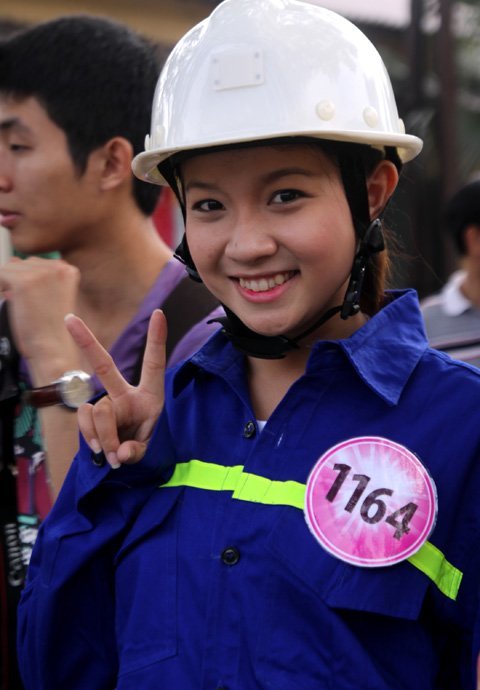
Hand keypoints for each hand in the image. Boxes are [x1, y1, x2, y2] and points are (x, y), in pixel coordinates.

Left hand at [0, 257, 79, 379]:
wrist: (55, 350)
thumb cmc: (53, 332)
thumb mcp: (50, 299)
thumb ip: (35, 279)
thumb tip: (13, 261)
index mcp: (68, 271)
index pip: (37, 265)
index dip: (27, 281)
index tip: (27, 297)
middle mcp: (58, 267)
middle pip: (23, 264)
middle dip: (17, 281)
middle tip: (22, 304)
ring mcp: (41, 273)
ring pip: (10, 268)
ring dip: (7, 285)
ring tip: (17, 305)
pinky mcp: (24, 282)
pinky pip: (1, 275)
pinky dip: (0, 288)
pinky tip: (8, 301)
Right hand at [65, 309, 166, 467]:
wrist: (126, 455)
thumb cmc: (143, 442)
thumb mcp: (148, 448)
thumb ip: (136, 451)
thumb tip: (118, 453)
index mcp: (149, 395)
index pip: (153, 363)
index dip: (156, 339)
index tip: (159, 313)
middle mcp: (125, 393)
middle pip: (103, 365)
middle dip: (86, 341)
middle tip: (69, 318)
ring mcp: (105, 403)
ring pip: (99, 411)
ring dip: (105, 436)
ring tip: (113, 454)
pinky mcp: (89, 415)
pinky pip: (84, 420)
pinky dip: (91, 437)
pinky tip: (98, 449)